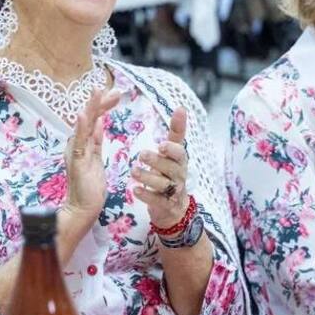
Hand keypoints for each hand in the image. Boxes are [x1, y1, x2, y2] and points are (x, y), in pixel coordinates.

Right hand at [63, 89, 119, 222]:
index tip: (116, 94)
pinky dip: (80, 127)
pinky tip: (82, 115)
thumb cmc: (90, 187)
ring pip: (84, 125)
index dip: (103, 105)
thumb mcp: (96, 158)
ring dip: (91, 107)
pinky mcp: (76, 161)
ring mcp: (75, 151)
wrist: (83, 209)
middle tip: (113, 89)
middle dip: (100, 101)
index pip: (94, 118)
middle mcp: (76, 144)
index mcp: (83, 142)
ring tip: (96, 91)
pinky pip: (78, 142)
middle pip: (89, 117)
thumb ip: (96, 140)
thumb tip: (100, 120)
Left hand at [133, 108, 189, 229]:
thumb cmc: (171, 173)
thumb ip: (176, 132)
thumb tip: (181, 107)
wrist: (173, 207)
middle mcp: (180, 176)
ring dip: (148, 177)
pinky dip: (147, 196)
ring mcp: (174, 192)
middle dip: (157, 161)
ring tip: (134, 172)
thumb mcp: (173, 152)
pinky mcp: (167, 206)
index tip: (161, 145)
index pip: (180, 153)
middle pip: (171, 168)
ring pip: (163, 184)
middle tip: (141, 154)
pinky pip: (157, 201)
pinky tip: (135, 190)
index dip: (172, 149)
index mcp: (180, 161)